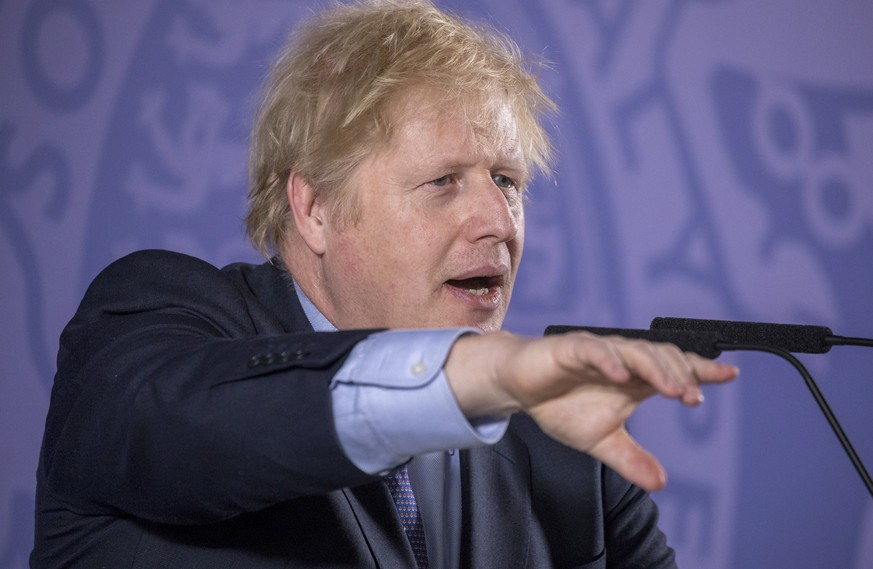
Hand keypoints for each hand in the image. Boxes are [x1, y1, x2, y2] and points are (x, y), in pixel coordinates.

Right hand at [445, 331, 737, 490]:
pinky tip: (621, 374)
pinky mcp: (571, 348)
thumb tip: (660, 482)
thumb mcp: (600, 440)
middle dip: (681, 376)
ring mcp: (599, 351)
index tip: (730, 375)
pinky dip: (608, 360)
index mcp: (634, 377)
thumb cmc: (561, 404)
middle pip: (661, 358)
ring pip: (634, 350)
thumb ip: (629, 458)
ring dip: (655, 368)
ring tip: (672, 389)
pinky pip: (594, 349)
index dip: (702, 370)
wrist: (520, 387)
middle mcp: (622, 359)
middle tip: (693, 399)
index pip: (675, 368)